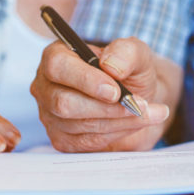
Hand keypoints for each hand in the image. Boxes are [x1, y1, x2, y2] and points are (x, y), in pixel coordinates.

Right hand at [31, 38, 180, 151]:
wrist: (138, 99)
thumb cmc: (131, 72)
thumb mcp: (136, 55)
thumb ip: (126, 52)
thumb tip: (111, 66)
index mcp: (58, 56)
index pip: (57, 67)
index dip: (86, 80)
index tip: (115, 91)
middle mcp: (47, 86)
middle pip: (64, 102)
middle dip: (107, 107)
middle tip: (140, 105)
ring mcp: (51, 116)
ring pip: (79, 125)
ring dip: (120, 120)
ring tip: (147, 112)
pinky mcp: (63, 140)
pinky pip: (88, 142)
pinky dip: (117, 132)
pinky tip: (134, 123)